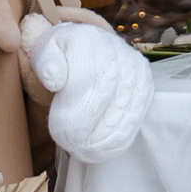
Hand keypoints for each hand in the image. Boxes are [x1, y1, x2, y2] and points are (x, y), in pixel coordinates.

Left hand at [20, 11, 152, 162]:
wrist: (91, 47)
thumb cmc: (63, 55)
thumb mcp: (45, 52)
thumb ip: (46, 63)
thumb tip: (55, 80)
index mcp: (88, 39)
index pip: (83, 79)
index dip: (73, 111)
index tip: (60, 134)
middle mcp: (116, 50)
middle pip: (103, 97)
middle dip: (86, 127)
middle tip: (72, 147)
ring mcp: (134, 67)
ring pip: (121, 109)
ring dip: (103, 136)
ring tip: (85, 152)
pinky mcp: (145, 84)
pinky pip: (136, 114)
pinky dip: (119, 136)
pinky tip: (103, 150)